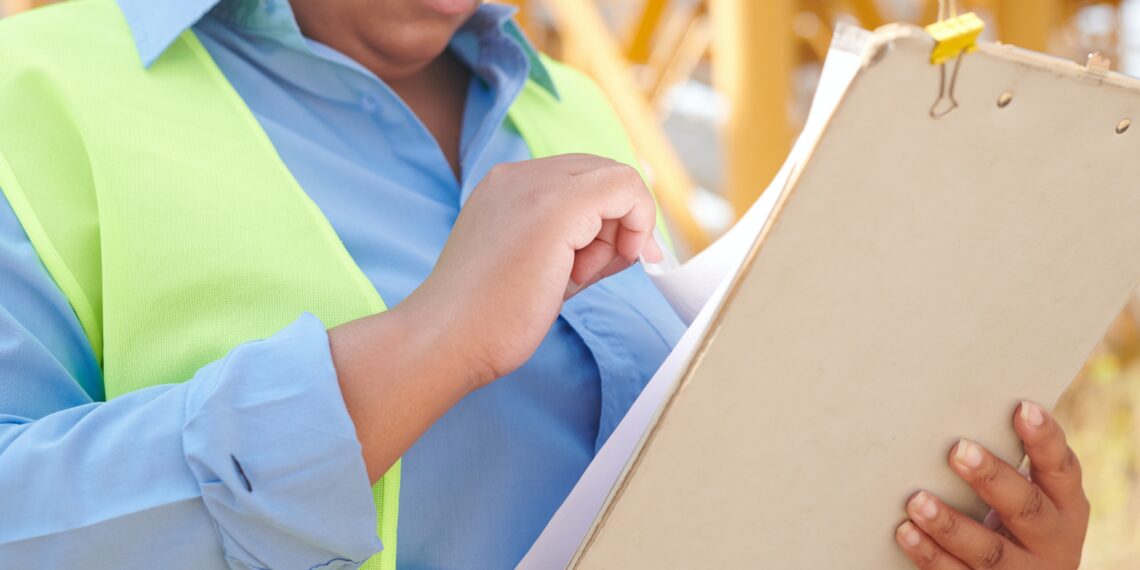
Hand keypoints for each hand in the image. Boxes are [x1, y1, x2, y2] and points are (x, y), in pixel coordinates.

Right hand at [331, 154, 661, 480]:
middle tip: (602, 269)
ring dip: (615, 234)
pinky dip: (634, 226)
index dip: (609, 217)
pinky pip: (626, 189)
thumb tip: (635, 238)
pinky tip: (594, 269)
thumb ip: (580, 244)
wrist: (446, 338)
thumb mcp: (540, 266)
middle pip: (604, 173)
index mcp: (507, 187)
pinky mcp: (556, 206)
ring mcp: (535, 184)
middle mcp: (518, 175)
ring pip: (618, 179)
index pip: (582, 179)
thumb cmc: (487, 317)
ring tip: (571, 276)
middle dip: (620, 222)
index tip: (613, 259)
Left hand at [895, 401, 1088, 568]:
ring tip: (918, 501)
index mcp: (1065, 506)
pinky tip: (906, 532)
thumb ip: (1009, 463)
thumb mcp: (1031, 494)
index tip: (1023, 409)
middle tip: (959, 451)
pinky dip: (929, 554)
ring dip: (950, 525)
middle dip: (992, 479)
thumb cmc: (1015, 517)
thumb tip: (956, 410)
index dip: (1045, 439)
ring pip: (989, 551)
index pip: (1061, 468)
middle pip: (1026, 508)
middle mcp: (1052, 541)